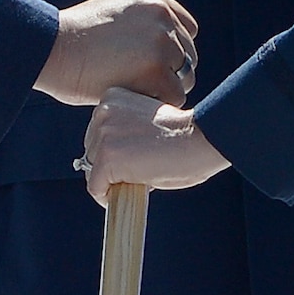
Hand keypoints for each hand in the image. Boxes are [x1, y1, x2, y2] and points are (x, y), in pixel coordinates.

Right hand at [35, 0, 198, 107]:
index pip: (186, 28)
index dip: (171, 51)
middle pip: (187, 54)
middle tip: (138, 83)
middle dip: (168, 71)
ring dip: (164, 89)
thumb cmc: (73, 41)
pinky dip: (157, 105)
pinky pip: (174, 96)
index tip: (150, 65)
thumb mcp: (112, 14)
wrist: (51, 50)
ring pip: (184, 77)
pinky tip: (134, 101)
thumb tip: (165, 53)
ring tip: (134, 92)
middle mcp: (161, 13)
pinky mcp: (156, 69)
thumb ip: (141, 24)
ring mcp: (161, 40)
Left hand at [82, 87, 229, 204]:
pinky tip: (132, 191)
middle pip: (92, 152)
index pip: (98, 135)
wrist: (202, 138)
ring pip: (93, 171)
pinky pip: (96, 187)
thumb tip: (112, 160)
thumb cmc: (184, 134)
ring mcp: (103, 134)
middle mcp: (102, 111)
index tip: (135, 159)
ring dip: (113, 181)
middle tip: (140, 172)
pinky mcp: (107, 157)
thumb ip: (125, 131)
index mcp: (112, 97)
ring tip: (141, 179)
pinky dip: (108, 197)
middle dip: (111, 167)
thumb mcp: (145, 121)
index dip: (116, 153)